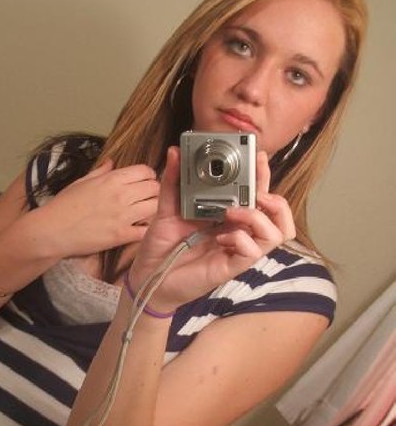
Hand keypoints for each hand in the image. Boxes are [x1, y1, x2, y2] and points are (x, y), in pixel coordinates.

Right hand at [40, 159, 159, 256]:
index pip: (145, 171)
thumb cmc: (63, 206)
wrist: (52, 230)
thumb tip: (111, 162)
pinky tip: (138, 228)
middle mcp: (121, 195)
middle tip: (145, 199)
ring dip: (152, 209)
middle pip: (154, 188)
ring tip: (143, 213)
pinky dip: (146, 229)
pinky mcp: (121, 235)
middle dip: (153, 192)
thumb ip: (100, 171)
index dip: (148, 176)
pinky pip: (146, 230)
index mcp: (112, 179)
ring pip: (155, 207)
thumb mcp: (81, 182)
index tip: (143, 183)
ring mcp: (123, 215)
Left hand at [128, 148, 295, 311]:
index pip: (258, 193)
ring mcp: (237, 249)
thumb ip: (173, 181)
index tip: (258, 156)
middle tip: (256, 192)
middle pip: (277, 214)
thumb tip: (175, 151)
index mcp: (228, 214)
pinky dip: (241, 240)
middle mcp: (238, 230)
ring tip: (233, 213)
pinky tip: (221, 238)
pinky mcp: (230, 266)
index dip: (264, 176)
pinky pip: (253, 252)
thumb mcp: (166, 209)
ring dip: (259, 218)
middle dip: (274, 198)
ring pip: (275, 234)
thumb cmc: (162, 244)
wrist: (149, 274)